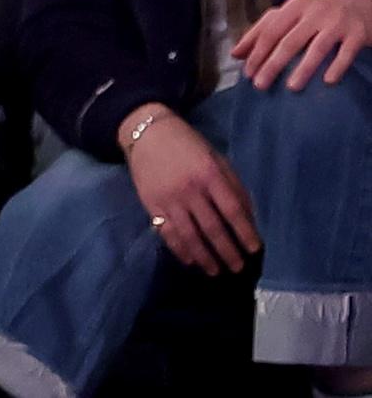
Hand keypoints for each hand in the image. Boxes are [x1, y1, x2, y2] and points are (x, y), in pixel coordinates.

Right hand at [122, 106, 258, 274]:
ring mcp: (169, 198)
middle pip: (212, 227)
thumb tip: (247, 218)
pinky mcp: (150, 204)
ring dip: (204, 256)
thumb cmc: (188, 145)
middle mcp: (190, 189)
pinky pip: (166, 231)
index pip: (232, 210)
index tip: (255, 250)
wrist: (147, 132)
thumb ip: (233, 187)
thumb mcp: (217, 159)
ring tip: (215, 271)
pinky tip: (190, 259)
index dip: (245, 232)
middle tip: (238, 267)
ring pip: (189, 234)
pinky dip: (179, 248)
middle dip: (227, 251)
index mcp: (210, 175)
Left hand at [234, 0, 371, 90]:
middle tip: (260, 85)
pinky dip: (337, 66)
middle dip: (272, 64)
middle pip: (289, 41)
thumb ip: (264, 31)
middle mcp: (314, 12)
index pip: (270, 31)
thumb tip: (236, 54)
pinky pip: (346, 53)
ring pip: (317, 48)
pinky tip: (328, 81)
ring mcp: (337, 22)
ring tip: (291, 87)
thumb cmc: (318, 15)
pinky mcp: (357, 33)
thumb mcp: (291, 16)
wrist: (362, 6)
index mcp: (294, 7)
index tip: (247, 73)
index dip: (257, 52)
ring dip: (303, 68)